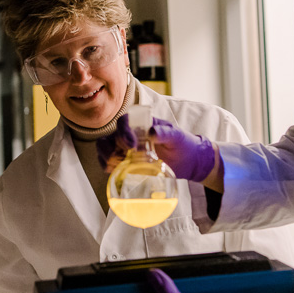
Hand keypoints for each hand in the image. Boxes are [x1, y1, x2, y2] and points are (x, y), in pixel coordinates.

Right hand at [97, 114, 216, 181]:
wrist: (188, 161)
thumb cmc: (182, 144)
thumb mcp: (177, 136)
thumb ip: (165, 132)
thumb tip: (151, 131)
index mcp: (142, 125)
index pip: (125, 122)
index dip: (123, 132)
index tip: (132, 145)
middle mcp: (131, 135)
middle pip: (111, 136)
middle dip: (112, 146)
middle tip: (122, 157)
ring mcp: (126, 149)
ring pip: (105, 148)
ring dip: (105, 156)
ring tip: (114, 165)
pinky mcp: (127, 163)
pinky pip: (109, 162)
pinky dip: (107, 165)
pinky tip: (112, 171)